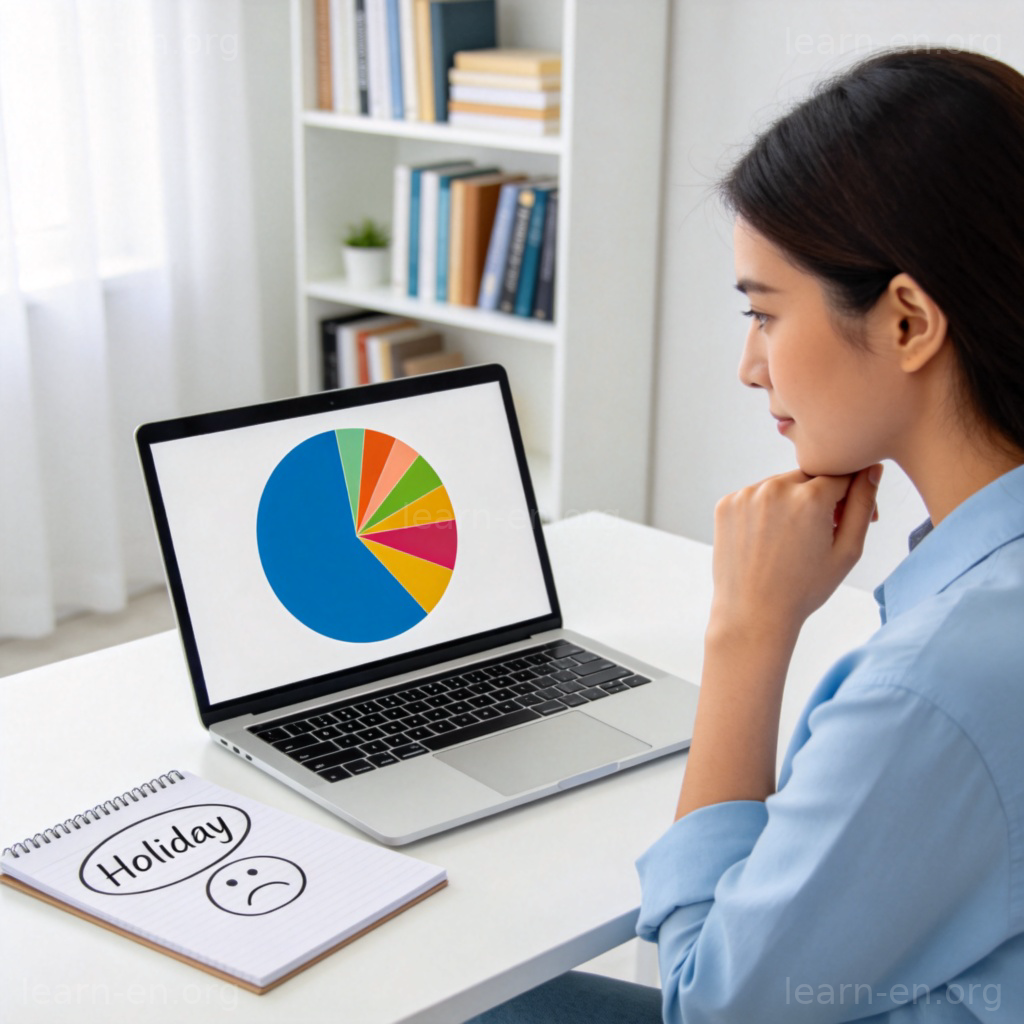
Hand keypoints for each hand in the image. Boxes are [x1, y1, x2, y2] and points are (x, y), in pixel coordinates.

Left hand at [708, 465, 882, 638]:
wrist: (753, 614)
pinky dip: (764, 510)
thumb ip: (863, 505)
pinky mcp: (726, 504)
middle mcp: (775, 488)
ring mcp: (746, 495)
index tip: (845, 519)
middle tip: (819, 533)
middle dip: (819, 498)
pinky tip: (767, 540)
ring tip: (790, 541)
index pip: (841, 475)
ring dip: (790, 502)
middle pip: (809, 478)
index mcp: (810, 498)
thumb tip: (872, 469)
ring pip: (781, 485)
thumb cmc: (804, 589)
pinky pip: (755, 496)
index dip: (849, 496)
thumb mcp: (847, 551)